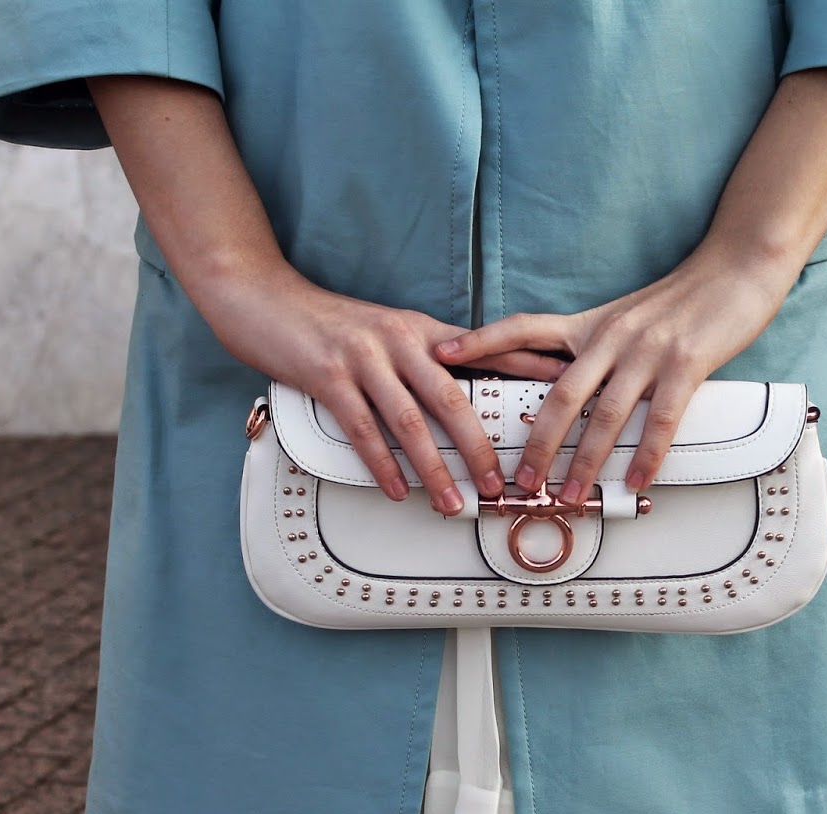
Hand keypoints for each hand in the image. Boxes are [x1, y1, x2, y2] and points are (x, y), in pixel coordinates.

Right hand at [197, 270, 567, 513]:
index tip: (564, 385)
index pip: (485, 348)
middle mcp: (398, 340)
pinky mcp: (328, 376)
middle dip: (480, 447)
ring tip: (452, 502)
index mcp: (420, 329)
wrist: (262, 298)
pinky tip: (398, 489)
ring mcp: (363, 358)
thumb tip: (459, 390)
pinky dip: (383, 466)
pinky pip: (363, 429)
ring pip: (410, 423)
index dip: (527, 366)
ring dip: (434, 470)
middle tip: (500, 482)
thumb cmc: (325, 322)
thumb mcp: (384, 330)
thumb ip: (422, 356)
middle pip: (452, 399)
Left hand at [433, 247, 794, 504]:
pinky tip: (635, 481)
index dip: (481, 340)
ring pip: (605, 415)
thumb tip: (569, 388)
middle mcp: (610, 337)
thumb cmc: (683, 299)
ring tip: (570, 493)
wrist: (736, 268)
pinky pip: (661, 420)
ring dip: (585, 460)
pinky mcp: (685, 365)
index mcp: (590, 324)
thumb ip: (595, 349)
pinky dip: (646, 455)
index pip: (524, 329)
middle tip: (520, 479)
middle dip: (537, 442)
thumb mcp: (626, 317)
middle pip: (559, 394)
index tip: (441, 353)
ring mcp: (647, 352)